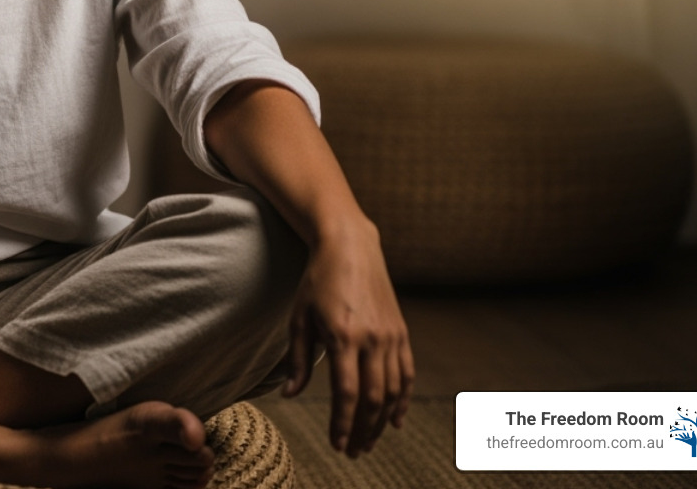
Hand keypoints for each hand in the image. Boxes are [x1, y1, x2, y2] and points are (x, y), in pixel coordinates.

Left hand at [280, 220, 413, 457]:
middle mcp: (372, 339)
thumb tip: (290, 395)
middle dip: (363, 430)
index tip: (337, 444)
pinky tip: (395, 420)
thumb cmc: (317, 280)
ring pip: (393, 391)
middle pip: (373, 398)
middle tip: (353, 451)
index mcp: (343, 336)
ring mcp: (391, 336)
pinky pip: (406, 374)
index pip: (347, 392)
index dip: (343, 423)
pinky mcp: (401, 331)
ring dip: (382, 421)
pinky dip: (403, 400)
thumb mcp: (299, 317)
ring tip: (368, 441)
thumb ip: (297, 359)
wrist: (350, 246)